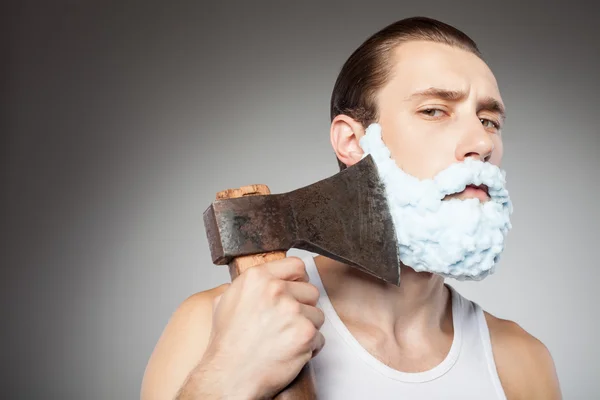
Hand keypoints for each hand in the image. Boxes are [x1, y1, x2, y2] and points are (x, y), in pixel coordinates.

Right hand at [202, 256, 324, 398]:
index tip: (295, 291)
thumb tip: (260, 280)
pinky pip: (319, 337)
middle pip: (310, 291)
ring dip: (307, 327)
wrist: (229, 376)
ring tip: (286, 339)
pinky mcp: (305, 333)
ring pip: (317, 314)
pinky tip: (291, 352)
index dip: (297, 280)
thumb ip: (247, 286)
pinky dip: (309, 348)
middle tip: (286, 323)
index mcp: (257, 278)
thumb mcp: (225, 302)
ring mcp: (292, 311)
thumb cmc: (227, 344)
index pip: (296, 266)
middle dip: (303, 307)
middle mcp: (276, 289)